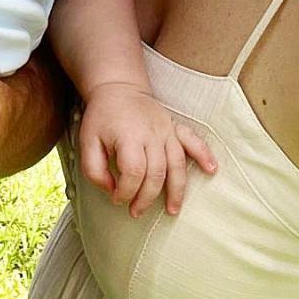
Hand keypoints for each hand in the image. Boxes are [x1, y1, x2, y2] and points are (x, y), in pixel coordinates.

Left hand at [78, 82, 216, 217]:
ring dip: (176, 190)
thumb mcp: (86, 142)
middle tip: (135, 211)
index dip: (125, 192)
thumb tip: (111, 189)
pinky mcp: (173, 127)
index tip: (117, 198)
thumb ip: (94, 170)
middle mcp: (151, 134)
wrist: (118, 87)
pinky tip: (211, 170)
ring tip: (172, 210)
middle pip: (156, 174)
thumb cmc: (102, 116)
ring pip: (176, 165)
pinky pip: (192, 141)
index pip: (134, 173)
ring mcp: (165, 130)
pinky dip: (204, 155)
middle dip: (146, 198)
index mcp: (129, 136)